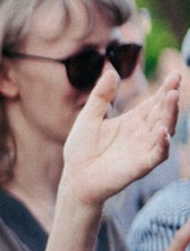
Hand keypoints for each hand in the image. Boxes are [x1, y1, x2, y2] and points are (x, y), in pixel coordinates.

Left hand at [58, 70, 178, 207]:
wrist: (74, 179)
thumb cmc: (82, 150)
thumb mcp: (89, 117)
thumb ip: (101, 96)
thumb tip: (111, 71)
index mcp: (133, 121)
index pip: (154, 102)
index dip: (165, 89)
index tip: (174, 74)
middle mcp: (143, 133)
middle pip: (163, 113)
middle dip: (170, 98)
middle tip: (175, 82)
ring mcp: (144, 149)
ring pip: (165, 130)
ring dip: (170, 115)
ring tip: (172, 97)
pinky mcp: (141, 165)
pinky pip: (157, 154)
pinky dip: (162, 143)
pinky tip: (162, 132)